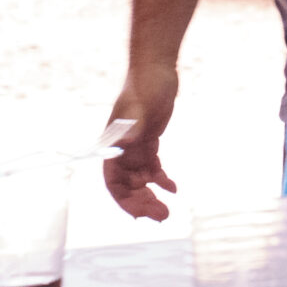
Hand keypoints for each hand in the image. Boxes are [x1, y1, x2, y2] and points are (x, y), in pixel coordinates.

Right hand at [104, 61, 179, 219]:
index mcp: (112, 147)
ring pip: (140, 180)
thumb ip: (131, 127)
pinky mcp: (149, 140)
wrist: (155, 69)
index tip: (140, 215)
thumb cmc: (144, 86)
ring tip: (168, 210)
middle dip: (141, 203)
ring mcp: (135, 146)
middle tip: (163, 216)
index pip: (113, 183)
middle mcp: (121, 150)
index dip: (124, 201)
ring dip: (151, 195)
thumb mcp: (139, 107)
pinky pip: (153, 167)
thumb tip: (127, 145)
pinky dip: (161, 179)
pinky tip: (174, 188)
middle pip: (127, 186)